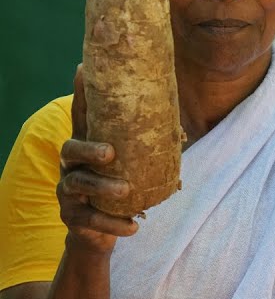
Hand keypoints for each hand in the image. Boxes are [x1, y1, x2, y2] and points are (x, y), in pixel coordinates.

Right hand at [56, 65, 137, 252]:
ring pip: (78, 183)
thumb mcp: (131, 165)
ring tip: (126, 191)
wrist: (100, 229)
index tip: (82, 68)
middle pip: (70, 148)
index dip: (82, 94)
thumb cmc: (121, 186)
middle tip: (110, 153)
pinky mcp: (71, 215)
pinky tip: (134, 227)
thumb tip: (181, 128)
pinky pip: (89, 219)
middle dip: (89, 148)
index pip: (83, 117)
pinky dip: (113, 223)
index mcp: (89, 146)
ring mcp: (68, 190)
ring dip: (103, 187)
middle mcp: (73, 165)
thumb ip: (147, 147)